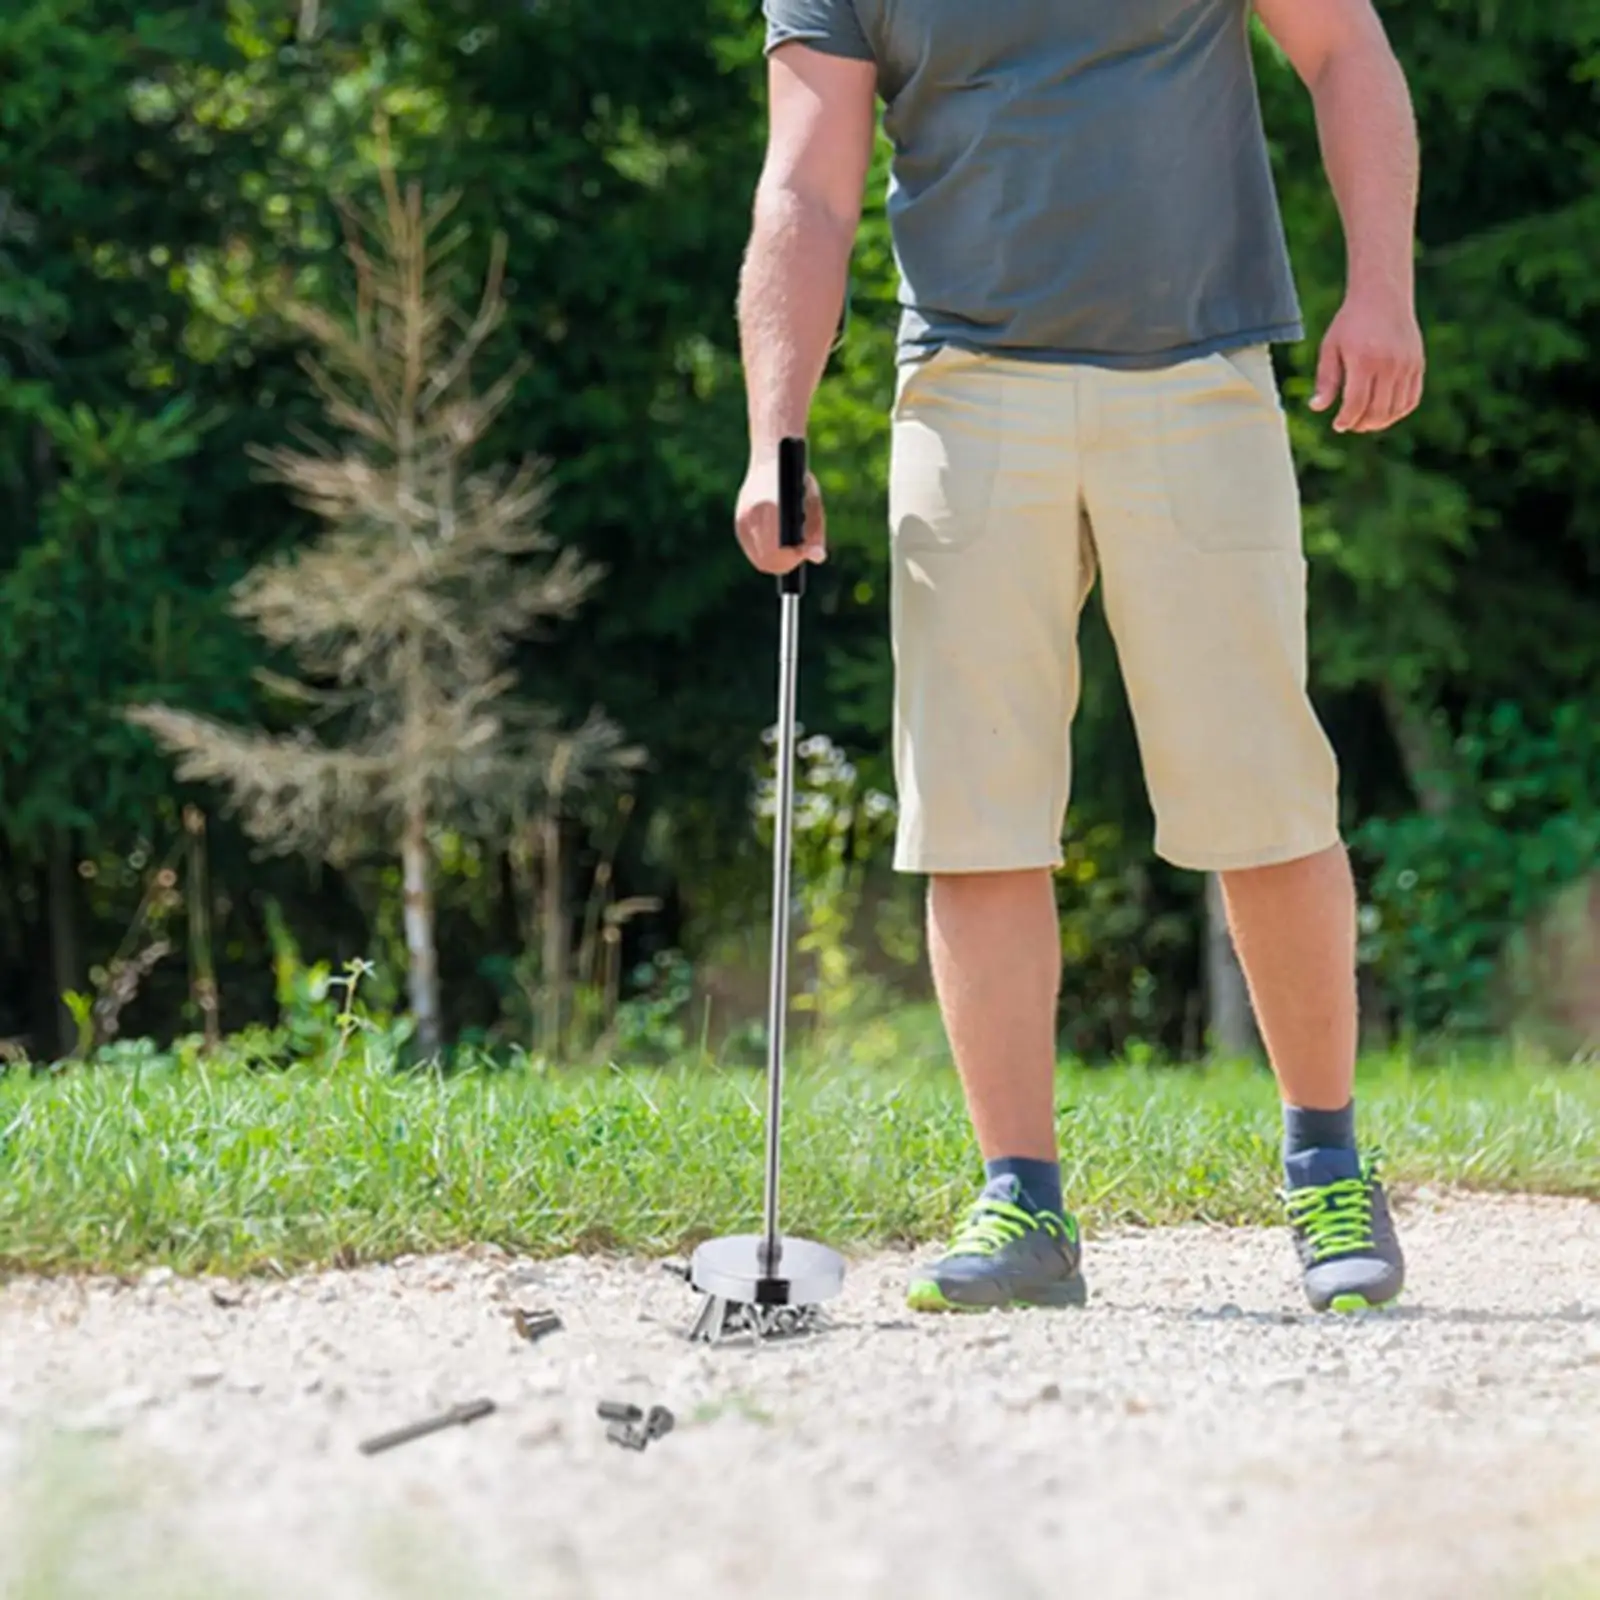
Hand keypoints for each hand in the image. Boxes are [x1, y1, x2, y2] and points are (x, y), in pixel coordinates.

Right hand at [735, 455, 827, 574]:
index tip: (802, 553)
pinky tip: (776, 538)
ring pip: (759, 558)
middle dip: (784, 563)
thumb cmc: (797, 481)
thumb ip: (816, 533)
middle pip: (767, 560)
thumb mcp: (813, 505)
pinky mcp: (739, 523)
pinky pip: (753, 550)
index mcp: (771, 509)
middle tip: (798, 553)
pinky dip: (765, 550)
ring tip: (789, 544)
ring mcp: (742, 520)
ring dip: (775, 558)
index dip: (793, 559)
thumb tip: (818, 558)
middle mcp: (752, 516)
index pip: (779, 552)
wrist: (771, 458)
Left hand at [1311, 290, 1425, 433]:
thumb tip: (1317, 407)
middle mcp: (1389, 364)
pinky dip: (1399, 412)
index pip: (1357, 403)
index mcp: (1364, 360)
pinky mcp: (1417, 364)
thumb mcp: (1330, 347)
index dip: (1346, 420)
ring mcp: (1407, 365)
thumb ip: (1326, 379)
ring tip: (1365, 422)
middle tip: (1351, 425)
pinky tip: (1384, 413)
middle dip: (1362, 424)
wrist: (1383, 295)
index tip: (1338, 425)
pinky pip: (1412, 399)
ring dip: (1380, 422)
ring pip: (1397, 409)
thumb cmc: (1350, 323)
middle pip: (1378, 410)